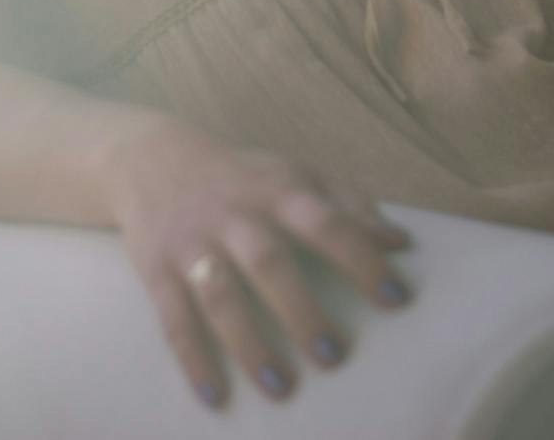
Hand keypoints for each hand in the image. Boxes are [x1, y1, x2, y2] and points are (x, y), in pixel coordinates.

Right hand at [100, 117, 414, 409]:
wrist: (151, 158)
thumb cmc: (242, 177)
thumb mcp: (295, 174)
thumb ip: (349, 203)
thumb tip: (402, 242)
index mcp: (277, 191)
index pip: (325, 222)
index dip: (361, 257)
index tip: (396, 298)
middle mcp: (234, 215)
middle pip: (268, 261)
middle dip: (300, 309)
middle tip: (333, 356)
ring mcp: (192, 242)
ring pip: (220, 294)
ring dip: (249, 342)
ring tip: (281, 387)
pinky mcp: (157, 269)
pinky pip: (173, 318)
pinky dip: (193, 358)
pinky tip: (213, 396)